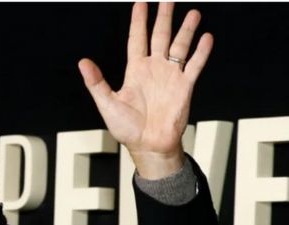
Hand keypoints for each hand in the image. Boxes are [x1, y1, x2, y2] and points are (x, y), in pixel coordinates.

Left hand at [78, 3, 212, 178]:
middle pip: (160, 36)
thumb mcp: (107, 104)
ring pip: (180, 46)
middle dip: (164, 16)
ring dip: (186, 30)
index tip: (140, 2)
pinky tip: (206, 38)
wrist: (149, 146)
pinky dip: (200, 52)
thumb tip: (83, 62)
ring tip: (192, 12)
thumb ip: (96, 82)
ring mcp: (170, 77)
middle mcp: (154, 69)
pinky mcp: (184, 87)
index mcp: (135, 71)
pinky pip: (194, 65)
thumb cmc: (127, 129)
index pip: (137, 39)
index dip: (138, 21)